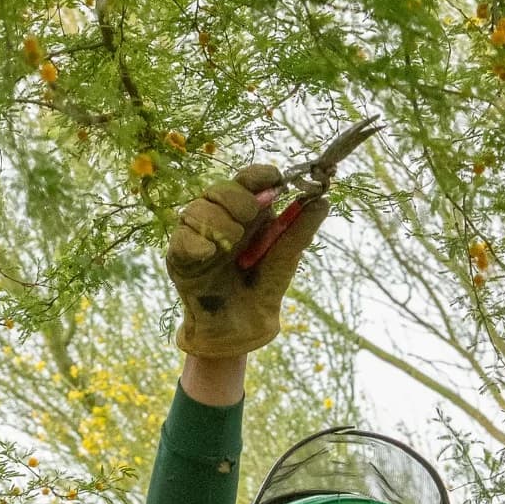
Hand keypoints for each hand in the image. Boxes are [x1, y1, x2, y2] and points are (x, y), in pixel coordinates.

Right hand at [165, 163, 328, 357]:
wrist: (242, 328)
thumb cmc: (263, 288)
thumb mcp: (286, 259)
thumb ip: (300, 231)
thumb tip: (324, 202)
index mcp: (249, 212)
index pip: (249, 180)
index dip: (259, 175)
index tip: (275, 181)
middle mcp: (221, 218)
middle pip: (220, 188)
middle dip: (237, 198)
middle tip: (250, 216)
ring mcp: (199, 235)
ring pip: (198, 209)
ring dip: (218, 222)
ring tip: (232, 244)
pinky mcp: (181, 256)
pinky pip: (182, 238)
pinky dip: (197, 242)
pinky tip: (210, 253)